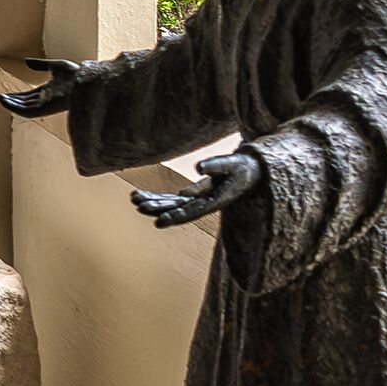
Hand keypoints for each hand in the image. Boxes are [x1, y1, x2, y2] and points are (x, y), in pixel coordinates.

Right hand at [0, 56, 86, 119]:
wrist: (85, 80)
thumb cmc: (75, 73)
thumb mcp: (54, 66)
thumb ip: (40, 65)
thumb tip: (25, 61)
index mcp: (48, 92)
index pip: (28, 96)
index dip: (16, 95)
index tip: (4, 92)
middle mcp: (45, 100)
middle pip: (24, 103)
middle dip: (11, 101)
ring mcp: (46, 105)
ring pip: (24, 109)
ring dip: (11, 105)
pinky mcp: (46, 109)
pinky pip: (28, 112)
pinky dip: (16, 109)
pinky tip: (7, 103)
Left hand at [130, 150, 262, 228]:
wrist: (252, 173)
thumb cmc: (243, 168)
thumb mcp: (232, 164)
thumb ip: (215, 165)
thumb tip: (197, 168)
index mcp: (215, 201)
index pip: (192, 211)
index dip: (175, 216)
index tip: (158, 222)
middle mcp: (204, 204)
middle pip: (177, 209)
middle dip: (158, 207)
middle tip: (139, 205)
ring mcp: (198, 201)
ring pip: (172, 204)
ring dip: (154, 202)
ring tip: (134, 199)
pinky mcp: (194, 195)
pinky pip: (172, 199)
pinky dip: (158, 198)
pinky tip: (141, 196)